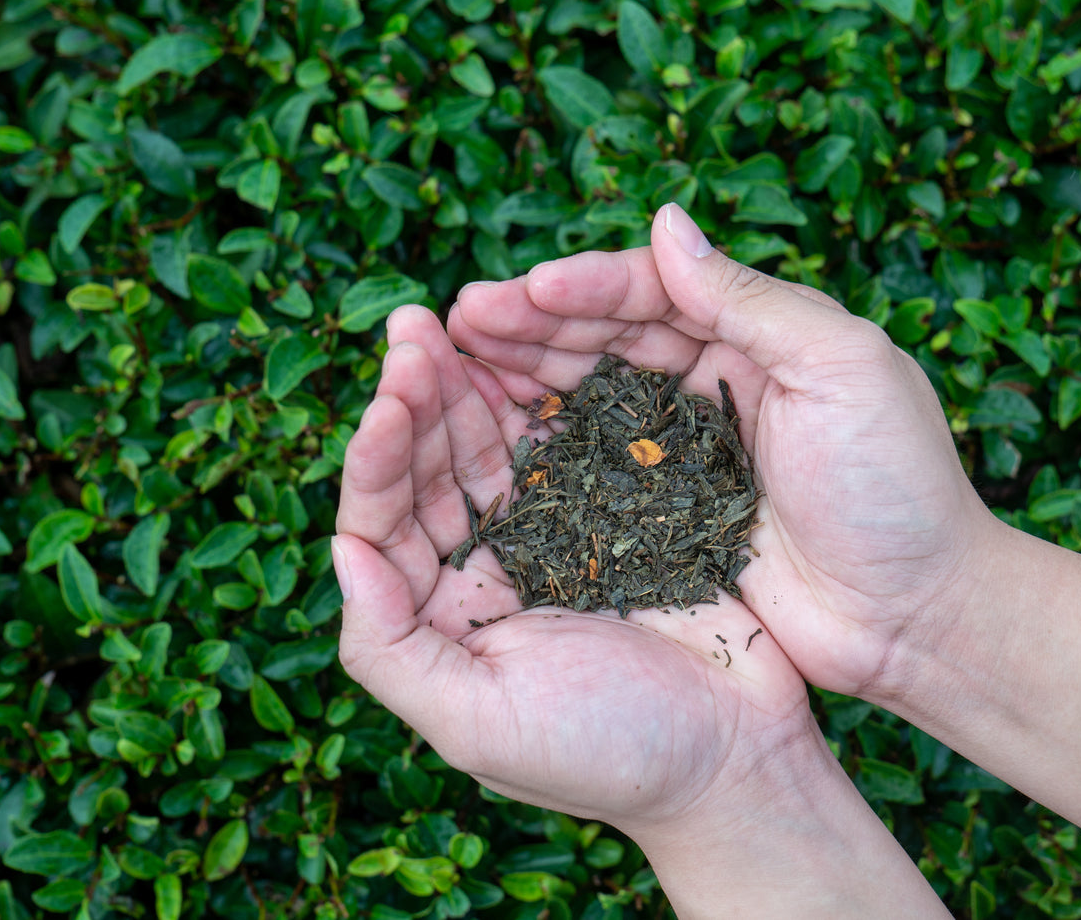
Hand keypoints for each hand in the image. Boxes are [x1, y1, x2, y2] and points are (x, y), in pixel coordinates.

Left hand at [333, 305, 834, 835]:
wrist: (739, 761)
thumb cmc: (610, 756)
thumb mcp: (476, 722)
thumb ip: (389, 647)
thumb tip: (340, 550)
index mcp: (441, 620)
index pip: (384, 523)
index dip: (377, 458)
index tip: (387, 399)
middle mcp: (486, 571)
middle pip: (430, 468)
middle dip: (416, 397)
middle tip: (412, 329)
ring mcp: (551, 534)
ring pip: (489, 444)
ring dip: (467, 383)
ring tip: (449, 320)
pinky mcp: (616, 510)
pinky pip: (566, 441)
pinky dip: (542, 394)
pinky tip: (527, 350)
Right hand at [446, 204, 995, 704]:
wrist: (915, 617)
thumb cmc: (896, 487)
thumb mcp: (841, 369)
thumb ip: (751, 299)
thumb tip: (666, 222)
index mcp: (760, 339)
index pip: (656, 294)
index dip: (586, 288)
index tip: (524, 290)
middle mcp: (715, 385)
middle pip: (609, 338)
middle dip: (534, 323)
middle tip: (460, 317)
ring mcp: (687, 453)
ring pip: (590, 396)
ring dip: (525, 373)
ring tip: (454, 360)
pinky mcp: (668, 517)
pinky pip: (594, 467)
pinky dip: (543, 444)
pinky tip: (494, 432)